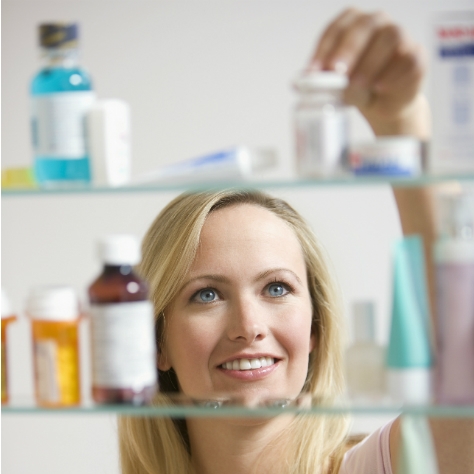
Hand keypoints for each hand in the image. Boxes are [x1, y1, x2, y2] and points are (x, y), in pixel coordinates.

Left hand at [310, 8, 429, 137]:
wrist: (385, 105)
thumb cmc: (358, 87)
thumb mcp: (336, 84)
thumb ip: (321, 80)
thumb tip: (301, 83)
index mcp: (354, 24)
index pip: (336, 29)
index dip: (323, 49)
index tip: (313, 72)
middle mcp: (378, 24)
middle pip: (364, 27)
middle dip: (347, 50)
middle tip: (336, 72)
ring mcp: (401, 38)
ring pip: (389, 38)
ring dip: (369, 63)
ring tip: (356, 86)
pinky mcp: (416, 56)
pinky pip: (408, 60)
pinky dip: (392, 75)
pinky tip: (379, 88)